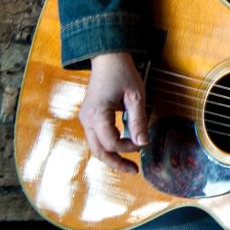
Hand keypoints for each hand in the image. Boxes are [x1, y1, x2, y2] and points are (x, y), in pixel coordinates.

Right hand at [78, 52, 148, 173]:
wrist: (108, 58)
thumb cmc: (123, 74)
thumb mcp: (136, 96)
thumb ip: (139, 121)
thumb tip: (143, 144)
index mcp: (97, 115)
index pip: (111, 142)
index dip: (128, 147)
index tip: (144, 143)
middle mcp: (86, 119)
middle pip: (98, 150)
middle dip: (116, 163)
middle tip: (135, 171)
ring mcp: (85, 118)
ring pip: (96, 146)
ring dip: (112, 156)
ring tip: (129, 164)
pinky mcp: (89, 116)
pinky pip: (96, 137)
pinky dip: (109, 145)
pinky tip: (122, 148)